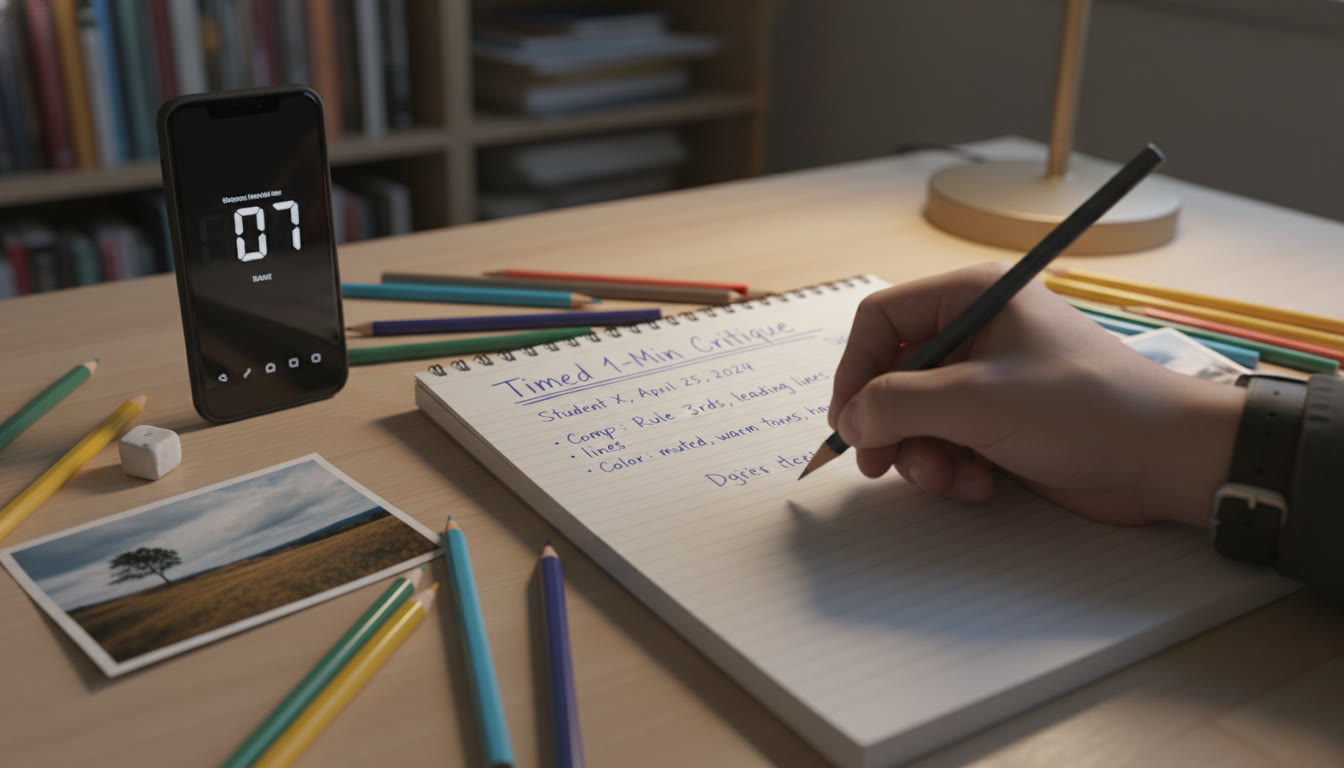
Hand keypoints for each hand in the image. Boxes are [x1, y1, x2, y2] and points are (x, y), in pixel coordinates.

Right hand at [827, 264, 1245, 526]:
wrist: (1163, 459)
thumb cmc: (1085, 409)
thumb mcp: (978, 400)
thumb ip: (899, 404)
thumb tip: (850, 420)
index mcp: (972, 298)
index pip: (880, 321)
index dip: (854, 371)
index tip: (847, 421)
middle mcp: (976, 332)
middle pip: (892, 374)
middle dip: (889, 425)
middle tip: (883, 465)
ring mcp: (988, 380)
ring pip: (915, 417)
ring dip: (922, 455)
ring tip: (951, 478)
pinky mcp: (1000, 422)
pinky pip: (945, 443)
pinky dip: (951, 469)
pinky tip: (981, 485)